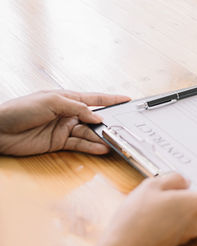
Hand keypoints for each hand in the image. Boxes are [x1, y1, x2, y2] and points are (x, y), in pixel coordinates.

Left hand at [0, 90, 129, 155]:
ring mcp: (64, 128)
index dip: (111, 98)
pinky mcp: (59, 142)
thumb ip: (77, 108)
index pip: (95, 98)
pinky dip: (91, 147)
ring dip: (100, 137)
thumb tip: (97, 116)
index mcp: (67, 98)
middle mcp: (68, 113)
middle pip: (94, 118)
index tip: (127, 99)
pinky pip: (79, 144)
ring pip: (88, 133)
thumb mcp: (51, 101)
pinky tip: (101, 148)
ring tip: (112, 141)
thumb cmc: (19, 109)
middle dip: (108, 123)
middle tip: (121, 128)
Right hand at [96, 173, 196, 245]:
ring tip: (152, 205)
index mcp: (195, 204)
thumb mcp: (152, 185)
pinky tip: (152, 216)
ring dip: (177, 206)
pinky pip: (180, 223)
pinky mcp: (178, 240)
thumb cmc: (136, 218)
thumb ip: (173, 179)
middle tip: (167, 189)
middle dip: (189, 194)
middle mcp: (196, 220)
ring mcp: (188, 233)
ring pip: (190, 212)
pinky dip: (170, 217)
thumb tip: (183, 183)